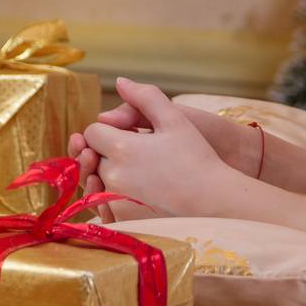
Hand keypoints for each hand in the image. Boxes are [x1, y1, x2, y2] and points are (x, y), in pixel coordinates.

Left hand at [71, 78, 231, 221]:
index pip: (92, 133)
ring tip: (135, 174)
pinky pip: (104, 208)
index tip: (128, 134)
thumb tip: (120, 82)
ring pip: (96, 183)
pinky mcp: (123, 223)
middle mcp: (112, 177)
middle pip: (93, 158)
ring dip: (107, 176)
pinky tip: (135, 194)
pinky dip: (112, 200)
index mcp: (121, 148)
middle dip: (107, 153)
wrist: (214, 201)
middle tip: (135, 154)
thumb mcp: (175, 119)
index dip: (107, 130)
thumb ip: (145, 97)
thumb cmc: (197, 158)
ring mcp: (115, 203)